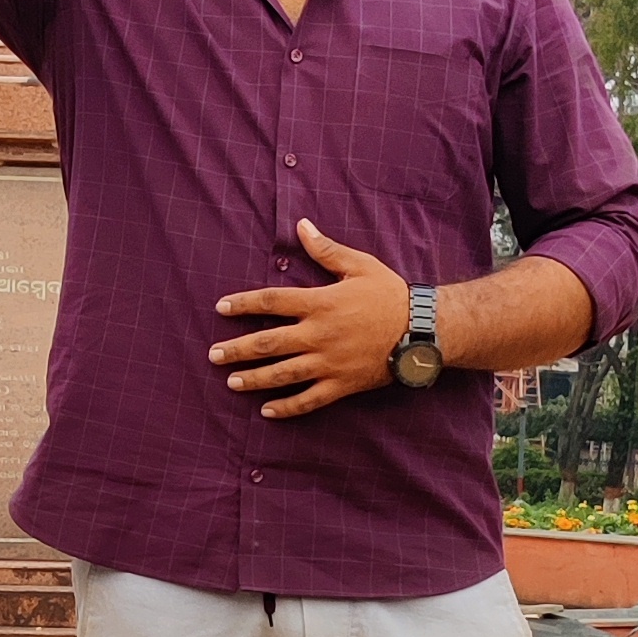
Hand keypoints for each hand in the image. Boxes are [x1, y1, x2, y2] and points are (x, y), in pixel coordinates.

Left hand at [209, 217, 410, 415]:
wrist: (423, 330)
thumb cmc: (390, 294)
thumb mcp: (359, 265)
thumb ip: (326, 250)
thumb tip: (300, 226)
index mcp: (320, 303)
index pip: (271, 302)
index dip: (243, 304)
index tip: (221, 308)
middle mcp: (319, 335)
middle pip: (269, 342)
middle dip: (238, 349)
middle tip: (214, 354)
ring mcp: (329, 363)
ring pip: (283, 374)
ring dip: (254, 379)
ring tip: (231, 382)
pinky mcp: (342, 385)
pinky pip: (309, 400)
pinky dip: (287, 407)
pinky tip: (267, 411)